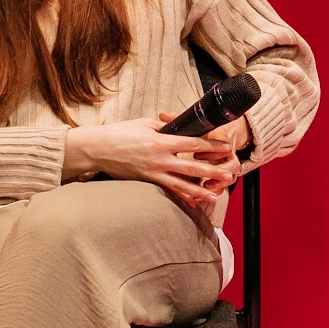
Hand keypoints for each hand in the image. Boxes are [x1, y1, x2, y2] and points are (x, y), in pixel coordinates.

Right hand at [64, 112, 238, 221]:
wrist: (98, 149)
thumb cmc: (120, 133)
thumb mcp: (145, 124)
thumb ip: (165, 127)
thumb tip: (180, 126)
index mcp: (161, 142)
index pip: (193, 145)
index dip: (212, 147)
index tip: (226, 148)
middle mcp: (159, 160)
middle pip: (192, 168)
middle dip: (213, 172)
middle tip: (229, 175)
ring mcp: (153, 173)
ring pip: (182, 185)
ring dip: (200, 191)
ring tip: (215, 196)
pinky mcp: (146, 182)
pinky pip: (167, 192)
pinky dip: (181, 198)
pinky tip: (192, 203)